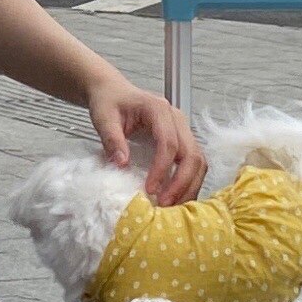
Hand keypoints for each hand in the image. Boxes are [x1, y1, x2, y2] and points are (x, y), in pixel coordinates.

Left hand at [86, 75, 206, 205]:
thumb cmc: (110, 103)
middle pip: (192, 154)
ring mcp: (183, 130)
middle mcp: (177, 119)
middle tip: (164, 204)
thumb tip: (122, 164)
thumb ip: (112, 139)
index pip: (169, 143)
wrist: (114, 93)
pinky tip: (176, 199)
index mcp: (158, 109)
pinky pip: (193, 164)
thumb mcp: (103, 118)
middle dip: (181, 183)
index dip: (162, 169)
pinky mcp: (183, 142)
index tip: (150, 190)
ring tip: (172, 208)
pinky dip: (188, 183)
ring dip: (189, 186)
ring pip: (198, 161)